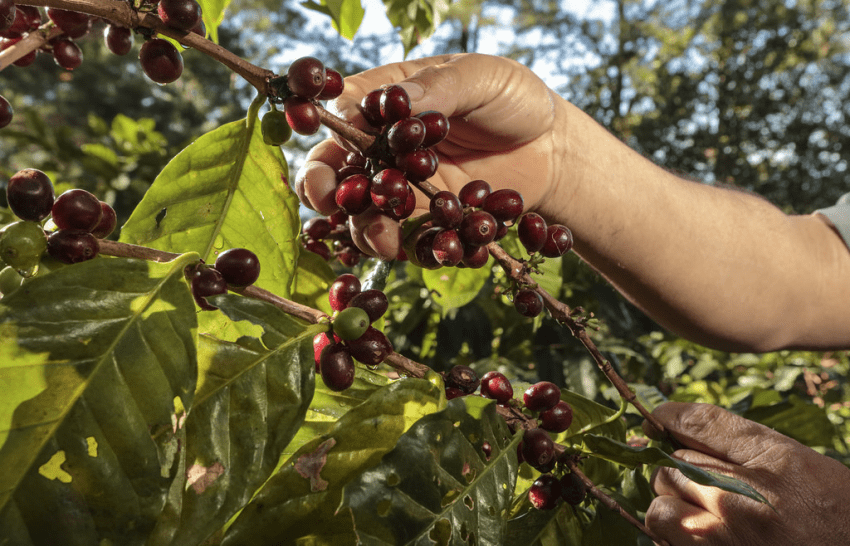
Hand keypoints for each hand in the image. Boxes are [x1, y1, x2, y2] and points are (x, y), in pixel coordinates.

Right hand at [294, 53, 567, 259]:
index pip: (342, 116)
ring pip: (364, 217)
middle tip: (333, 204)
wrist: (554, 149)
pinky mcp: (426, 223)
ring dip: (366, 231)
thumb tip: (400, 102)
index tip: (333, 149)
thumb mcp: (481, 78)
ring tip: (384, 240)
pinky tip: (435, 250)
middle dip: (327, 191)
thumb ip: (439, 88)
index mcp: (387, 103)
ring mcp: (403, 190)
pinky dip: (415, 252)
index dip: (325, 134)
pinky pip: (409, 244)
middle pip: (336, 173)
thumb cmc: (514, 100)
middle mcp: (384, 150)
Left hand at [643, 402, 849, 544]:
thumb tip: (678, 426)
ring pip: (660, 507)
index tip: (659, 418)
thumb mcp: (799, 463)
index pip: (700, 422)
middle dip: (678, 470)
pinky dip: (675, 539)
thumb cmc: (835, 513)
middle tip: (701, 483)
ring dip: (671, 508)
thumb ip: (743, 445)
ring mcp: (725, 537)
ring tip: (699, 514)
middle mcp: (744, 497)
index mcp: (773, 460)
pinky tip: (702, 537)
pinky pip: (667, 541)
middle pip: (672, 463)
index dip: (670, 416)